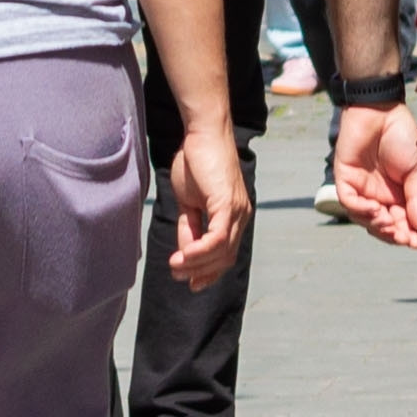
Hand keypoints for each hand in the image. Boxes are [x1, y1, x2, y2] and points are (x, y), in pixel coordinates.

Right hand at [162, 117, 251, 289]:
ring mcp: (238, 211)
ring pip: (221, 252)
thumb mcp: (188, 201)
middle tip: (176, 273)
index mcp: (233, 217)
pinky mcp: (228, 205)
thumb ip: (189, 226)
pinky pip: (218, 239)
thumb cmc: (195, 161)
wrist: (202, 133)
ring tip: (175, 265)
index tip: (189, 283)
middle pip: (225, 258)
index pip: (226, 255)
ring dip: (196, 264)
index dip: (208, 272)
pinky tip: (183, 256)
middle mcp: (241, 217)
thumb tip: (184, 251)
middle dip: (200, 271)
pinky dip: (201, 251)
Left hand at [330, 99, 416, 248]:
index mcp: (396, 193)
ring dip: (378, 225)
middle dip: (393, 234)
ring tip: (391, 222)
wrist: (382, 111)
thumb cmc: (401, 136)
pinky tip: (376, 210)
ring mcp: (360, 187)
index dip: (407, 235)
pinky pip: (349, 202)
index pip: (400, 222)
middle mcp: (377, 194)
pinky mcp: (345, 178)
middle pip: (381, 225)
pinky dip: (362, 210)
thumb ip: (415, 198)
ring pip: (364, 218)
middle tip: (404, 238)